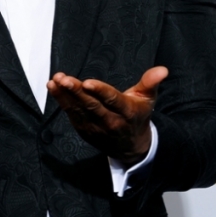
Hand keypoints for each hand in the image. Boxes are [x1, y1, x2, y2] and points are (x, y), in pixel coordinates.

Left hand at [46, 67, 167, 165]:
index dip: (100, 92)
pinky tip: (53, 88)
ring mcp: (96, 128)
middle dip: (77, 92)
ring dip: (65, 96)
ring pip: (79, 111)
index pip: (113, 101)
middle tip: (64, 79)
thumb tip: (162, 69)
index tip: (88, 82)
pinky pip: (72, 115)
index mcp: (127, 112)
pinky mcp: (84, 130)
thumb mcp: (147, 99)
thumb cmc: (137, 115)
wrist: (131, 146)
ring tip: (55, 81)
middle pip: (92, 106)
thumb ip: (151, 83)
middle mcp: (111, 122)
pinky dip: (62, 101)